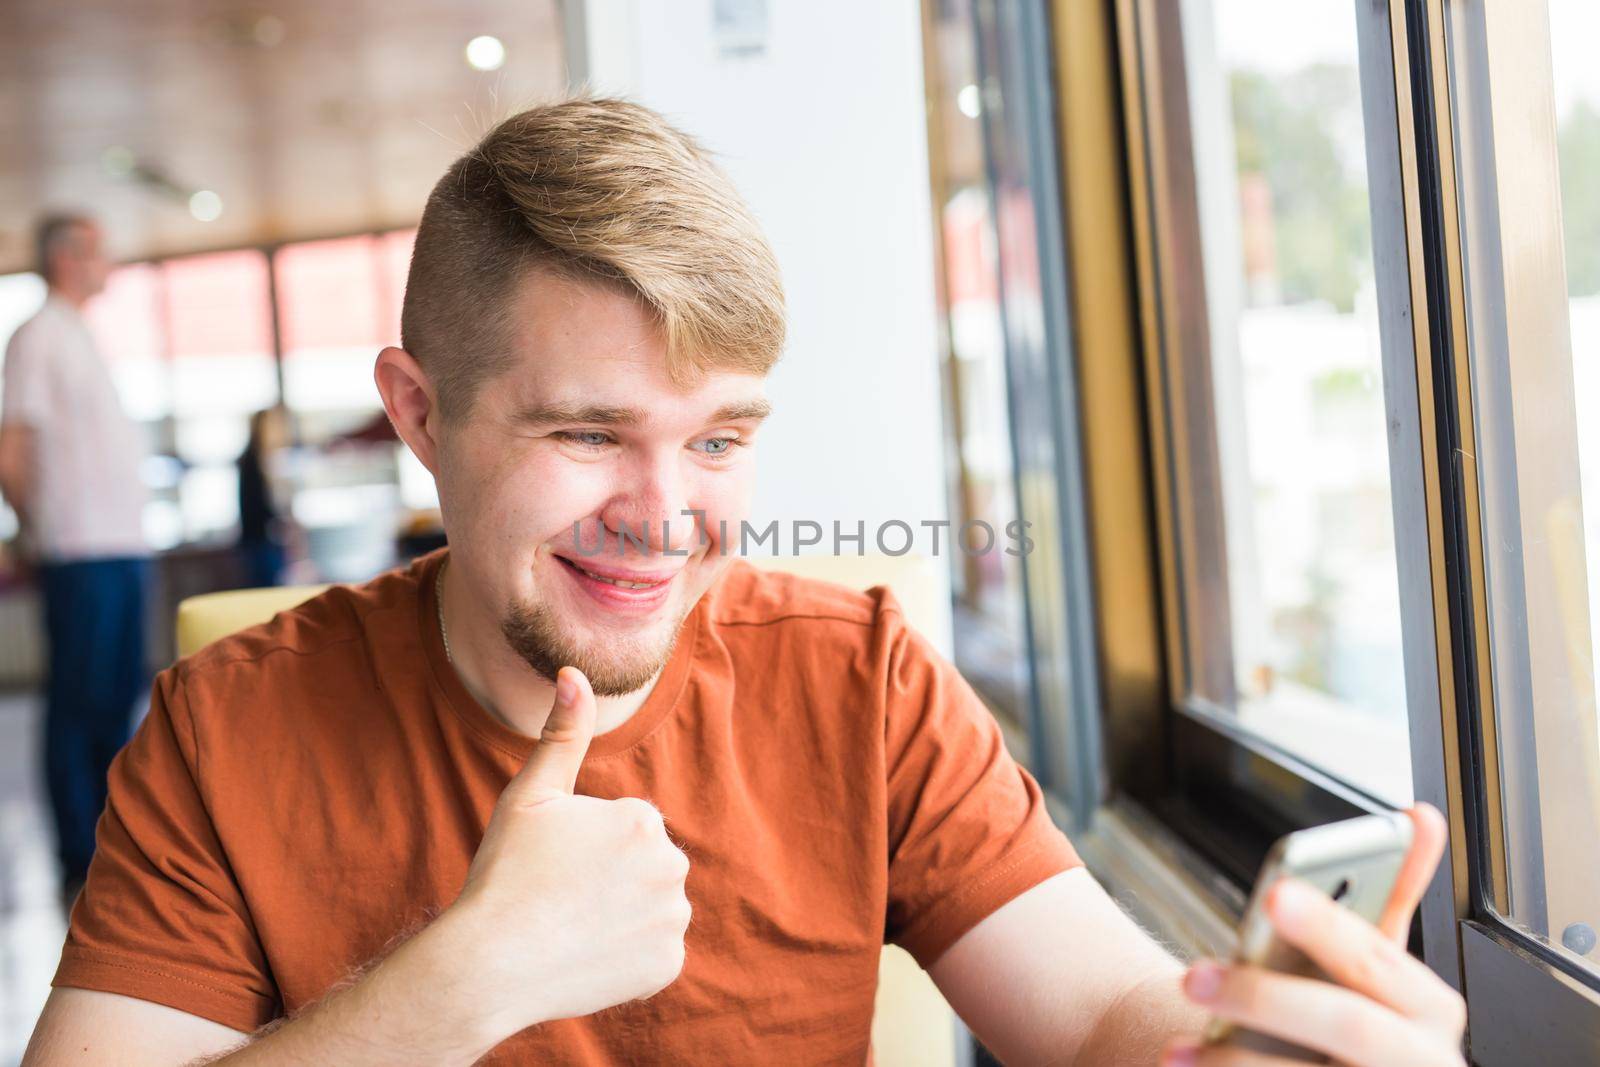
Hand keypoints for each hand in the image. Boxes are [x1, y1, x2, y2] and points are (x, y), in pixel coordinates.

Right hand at [447, 666, 691, 1038]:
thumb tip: (575, 673)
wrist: (491, 964)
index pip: (626, 829)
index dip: (585, 848)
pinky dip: (627, 958)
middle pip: (644, 867)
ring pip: (651, 909)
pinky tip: (587, 956)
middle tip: (561, 898)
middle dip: (612, 879)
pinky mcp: (667, 966)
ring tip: (572, 928)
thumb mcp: (530, 795)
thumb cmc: (505, 874)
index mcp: (643, 820)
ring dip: (622, 917)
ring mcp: (672, 920)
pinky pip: (652, 954)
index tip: (554, 866)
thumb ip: (563, 734)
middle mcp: (672, 866)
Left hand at [1163, 804, 1465, 1065]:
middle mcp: (1419, 1062)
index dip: (1327, 926)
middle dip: (1265, 996)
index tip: (1274, 894)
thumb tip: (1418, 815)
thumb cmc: (1366, 1021)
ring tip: (1175, 1043)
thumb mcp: (1384, 968)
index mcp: (1430, 1010)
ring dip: (1232, 1057)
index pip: (1378, 960)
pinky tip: (1184, 1065)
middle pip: (1346, 1024)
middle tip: (1191, 976)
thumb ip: (1395, 896)